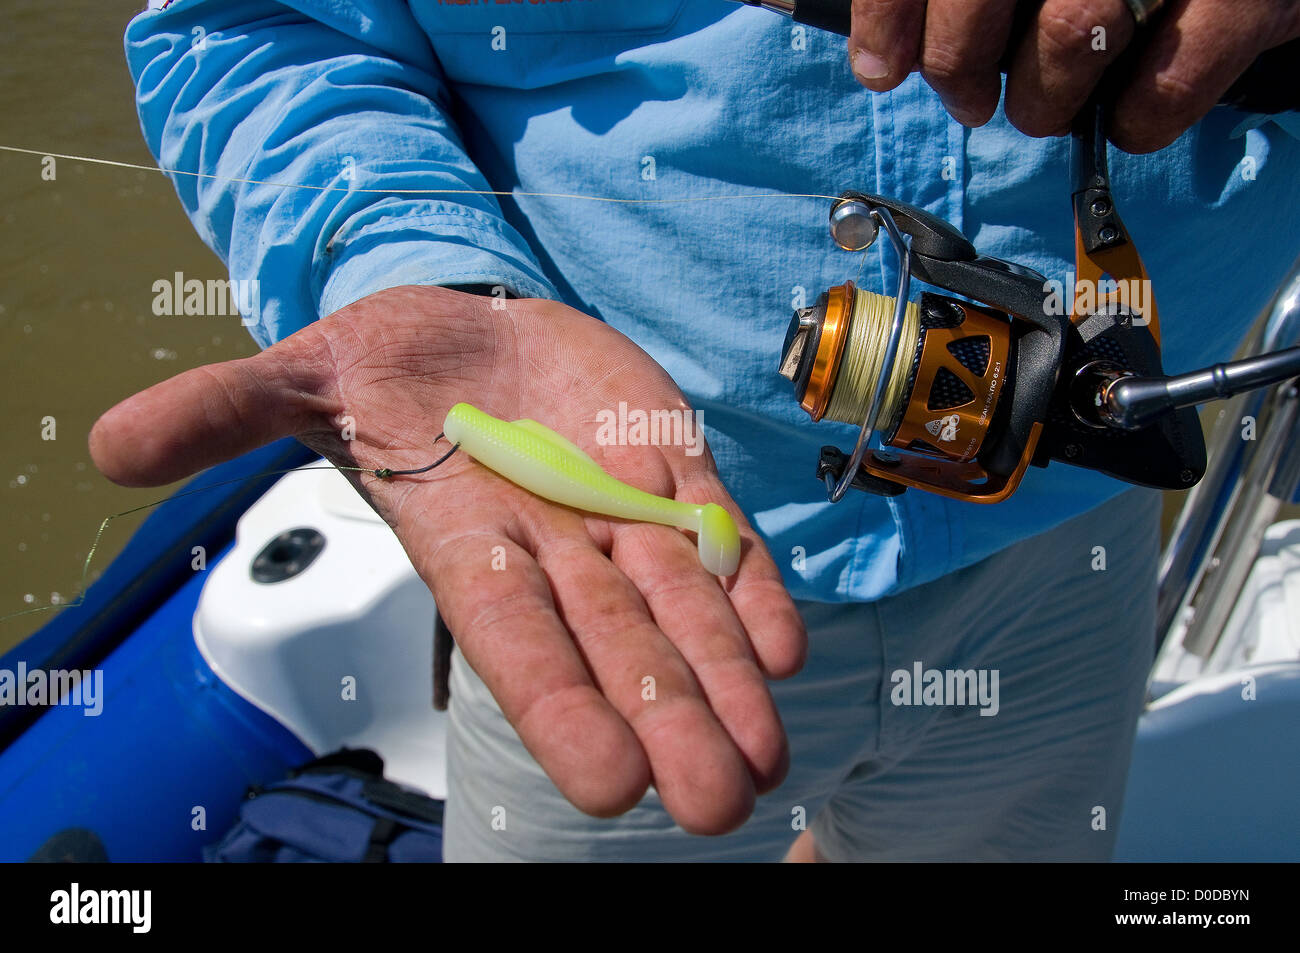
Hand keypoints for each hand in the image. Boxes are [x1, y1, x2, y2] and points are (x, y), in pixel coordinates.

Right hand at [89, 285, 806, 834]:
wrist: (469, 329)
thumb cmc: (384, 368)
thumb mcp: (300, 377)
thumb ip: (222, 412)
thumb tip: (106, 446)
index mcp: (465, 540)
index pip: (512, 636)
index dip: (556, 702)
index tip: (607, 783)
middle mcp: (551, 546)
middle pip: (615, 646)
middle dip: (667, 719)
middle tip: (717, 806)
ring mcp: (619, 512)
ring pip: (681, 607)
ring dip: (726, 678)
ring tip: (767, 752)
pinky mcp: (668, 470)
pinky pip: (719, 537)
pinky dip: (751, 588)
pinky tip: (784, 648)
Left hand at [848, 0, 1299, 151]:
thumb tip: (887, 53)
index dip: (891, 13)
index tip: (881, 68)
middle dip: (959, 63)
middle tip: (968, 100)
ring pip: (1072, 32)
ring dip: (1044, 100)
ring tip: (1045, 109)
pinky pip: (1175, 73)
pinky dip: (1139, 118)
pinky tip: (1126, 119)